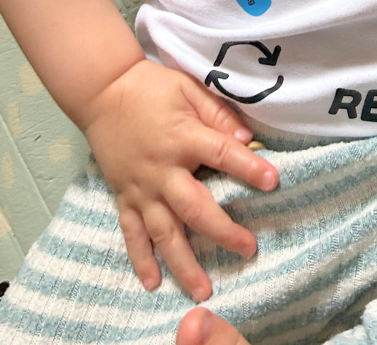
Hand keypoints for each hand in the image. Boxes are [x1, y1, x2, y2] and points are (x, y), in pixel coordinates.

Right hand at [79, 59, 278, 300]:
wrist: (102, 91)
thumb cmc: (151, 87)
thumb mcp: (189, 88)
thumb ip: (218, 114)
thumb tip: (249, 139)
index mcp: (183, 138)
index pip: (222, 155)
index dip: (249, 169)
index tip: (274, 182)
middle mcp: (162, 170)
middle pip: (195, 208)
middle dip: (223, 232)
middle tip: (248, 249)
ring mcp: (141, 187)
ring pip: (164, 232)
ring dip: (184, 262)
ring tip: (204, 288)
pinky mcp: (123, 196)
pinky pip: (132, 233)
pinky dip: (141, 259)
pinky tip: (153, 282)